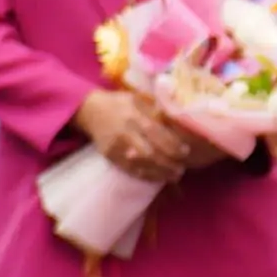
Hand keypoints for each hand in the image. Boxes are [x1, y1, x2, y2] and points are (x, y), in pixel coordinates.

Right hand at [74, 88, 204, 184]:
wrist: (90, 110)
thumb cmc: (120, 103)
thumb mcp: (138, 99)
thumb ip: (156, 109)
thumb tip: (179, 120)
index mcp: (134, 116)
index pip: (157, 133)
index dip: (173, 145)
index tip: (186, 152)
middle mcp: (126, 132)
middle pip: (150, 152)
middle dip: (169, 163)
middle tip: (182, 168)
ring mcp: (117, 146)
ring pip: (141, 164)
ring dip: (160, 172)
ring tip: (174, 176)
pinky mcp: (110, 155)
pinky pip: (130, 169)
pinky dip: (146, 175)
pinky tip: (158, 177)